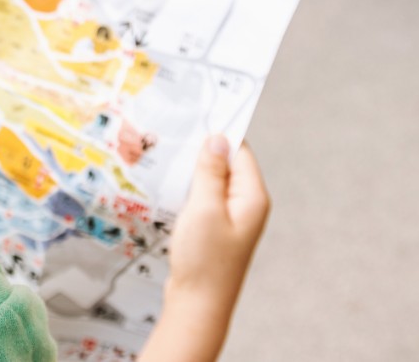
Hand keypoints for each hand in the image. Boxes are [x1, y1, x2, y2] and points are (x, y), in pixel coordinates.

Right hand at [140, 136, 269, 361]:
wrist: (197, 305)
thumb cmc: (204, 259)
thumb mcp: (205, 208)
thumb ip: (211, 171)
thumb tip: (218, 138)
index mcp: (252, 196)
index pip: (239, 150)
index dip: (218, 131)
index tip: (194, 113)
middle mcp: (246, 205)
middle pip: (225, 163)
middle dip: (201, 149)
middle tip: (172, 132)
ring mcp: (230, 218)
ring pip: (211, 181)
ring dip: (192, 170)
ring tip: (166, 155)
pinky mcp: (214, 229)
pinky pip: (203, 198)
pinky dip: (187, 189)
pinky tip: (168, 185)